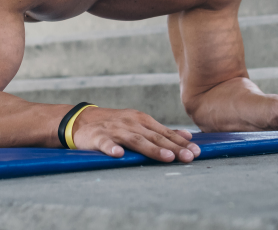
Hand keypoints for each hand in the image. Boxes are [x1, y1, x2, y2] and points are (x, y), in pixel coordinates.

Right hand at [71, 107, 200, 161]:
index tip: (196, 151)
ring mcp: (115, 130)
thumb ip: (161, 131)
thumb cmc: (115, 125)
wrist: (81, 120)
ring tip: (167, 158)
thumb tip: (187, 137)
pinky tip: (119, 155)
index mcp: (142, 120)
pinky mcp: (97, 137)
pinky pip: (105, 143)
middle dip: (173, 148)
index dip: (181, 142)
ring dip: (152, 149)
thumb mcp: (139, 124)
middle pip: (155, 137)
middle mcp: (131, 123)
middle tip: (189, 157)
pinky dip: (111, 148)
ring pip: (136, 140)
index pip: (165, 132)